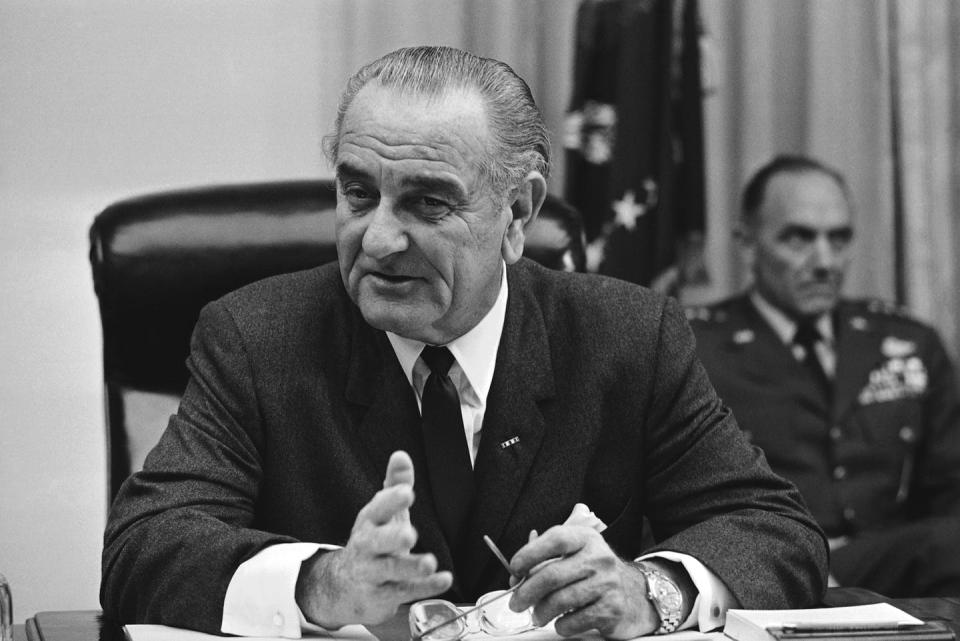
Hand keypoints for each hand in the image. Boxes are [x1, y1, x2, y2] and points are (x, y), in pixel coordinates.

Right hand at [295, 451, 452, 627]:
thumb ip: (394, 484)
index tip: (407, 492)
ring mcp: (373, 573)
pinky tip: (442, 580)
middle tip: (409, 534)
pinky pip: (404, 592)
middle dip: (392, 537)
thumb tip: (401, 456)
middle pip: (377, 542)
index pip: (377, 508)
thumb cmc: (372, 542)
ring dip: (410, 567)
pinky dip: (424, 587)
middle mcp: (368, 547)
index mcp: (369, 522)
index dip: (391, 500)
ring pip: (390, 571)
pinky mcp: (382, 596)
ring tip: (429, 562)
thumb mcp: (382, 513)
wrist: (343, 586)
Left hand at [508, 525, 657, 638]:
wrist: (635, 594)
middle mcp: (599, 557)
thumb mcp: (574, 555)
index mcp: (586, 538)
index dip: (530, 553)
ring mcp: (608, 583)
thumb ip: (544, 559)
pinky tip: (561, 622)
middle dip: (527, 592)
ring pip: (561, 600)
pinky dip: (561, 625)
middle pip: (552, 574)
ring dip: (541, 611)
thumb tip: (516, 575)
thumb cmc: (594, 573)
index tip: (514, 569)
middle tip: (516, 603)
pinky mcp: (612, 608)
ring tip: (537, 616)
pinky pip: (575, 620)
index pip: (555, 539)